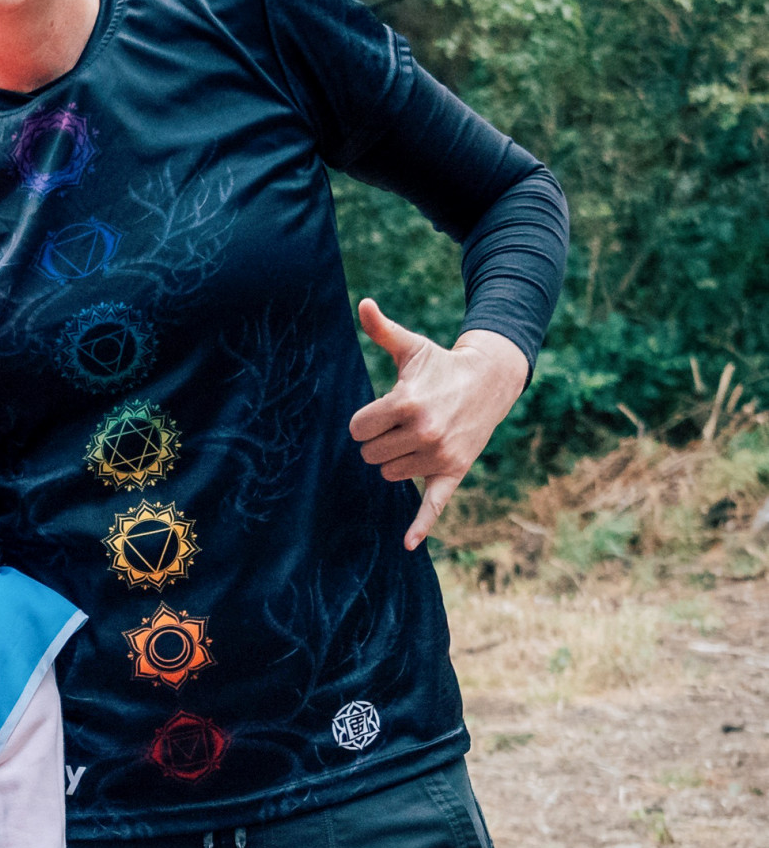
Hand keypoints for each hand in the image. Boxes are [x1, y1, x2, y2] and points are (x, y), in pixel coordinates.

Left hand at [348, 299, 528, 550]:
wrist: (489, 381)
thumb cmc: (440, 365)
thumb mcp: (410, 347)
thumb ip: (382, 329)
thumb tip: (362, 303)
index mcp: (406, 403)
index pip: (357, 429)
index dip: (364, 421)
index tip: (380, 410)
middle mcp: (423, 432)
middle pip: (369, 454)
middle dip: (377, 440)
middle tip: (398, 422)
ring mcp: (439, 456)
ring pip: (388, 474)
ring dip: (393, 459)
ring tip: (414, 435)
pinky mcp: (453, 472)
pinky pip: (434, 505)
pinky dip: (421, 526)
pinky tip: (408, 544)